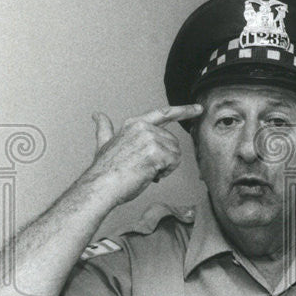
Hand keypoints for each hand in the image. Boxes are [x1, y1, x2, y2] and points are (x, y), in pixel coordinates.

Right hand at [80, 104, 201, 206]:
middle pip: (173, 142)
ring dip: (165, 166)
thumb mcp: (103, 143)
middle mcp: (143, 127)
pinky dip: (165, 172)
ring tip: (145, 170)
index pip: (163, 113)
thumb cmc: (105, 170)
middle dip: (165, 157)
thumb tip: (97, 115)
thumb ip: (104, 128)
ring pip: (175, 153)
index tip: (198, 109)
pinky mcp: (156, 152)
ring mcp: (150, 139)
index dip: (183, 111)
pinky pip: (174, 162)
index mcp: (134, 124)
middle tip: (146, 167)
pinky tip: (150, 174)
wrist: (101, 186)